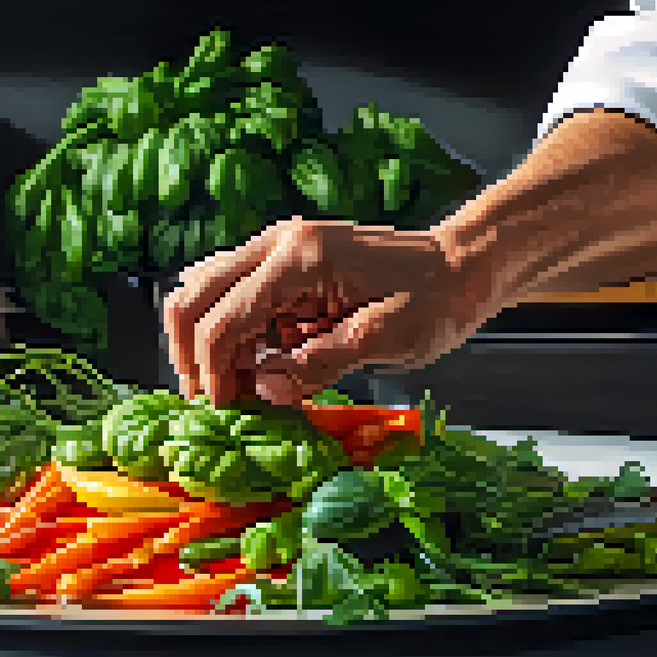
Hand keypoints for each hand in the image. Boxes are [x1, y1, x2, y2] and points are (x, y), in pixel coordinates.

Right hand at [162, 217, 481, 407]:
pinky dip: (236, 338)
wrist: (463, 267)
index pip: (223, 317)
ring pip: (207, 297)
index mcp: (300, 256)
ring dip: (211, 347)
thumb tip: (266, 390)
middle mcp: (278, 244)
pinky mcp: (285, 270)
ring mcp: (278, 253)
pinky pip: (237, 302)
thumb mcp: (385, 339)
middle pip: (194, 297)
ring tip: (240, 391)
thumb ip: (321, 363)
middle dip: (193, 356)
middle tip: (215, 404)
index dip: (213, 372)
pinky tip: (263, 369)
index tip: (223, 412)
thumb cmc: (436, 298)